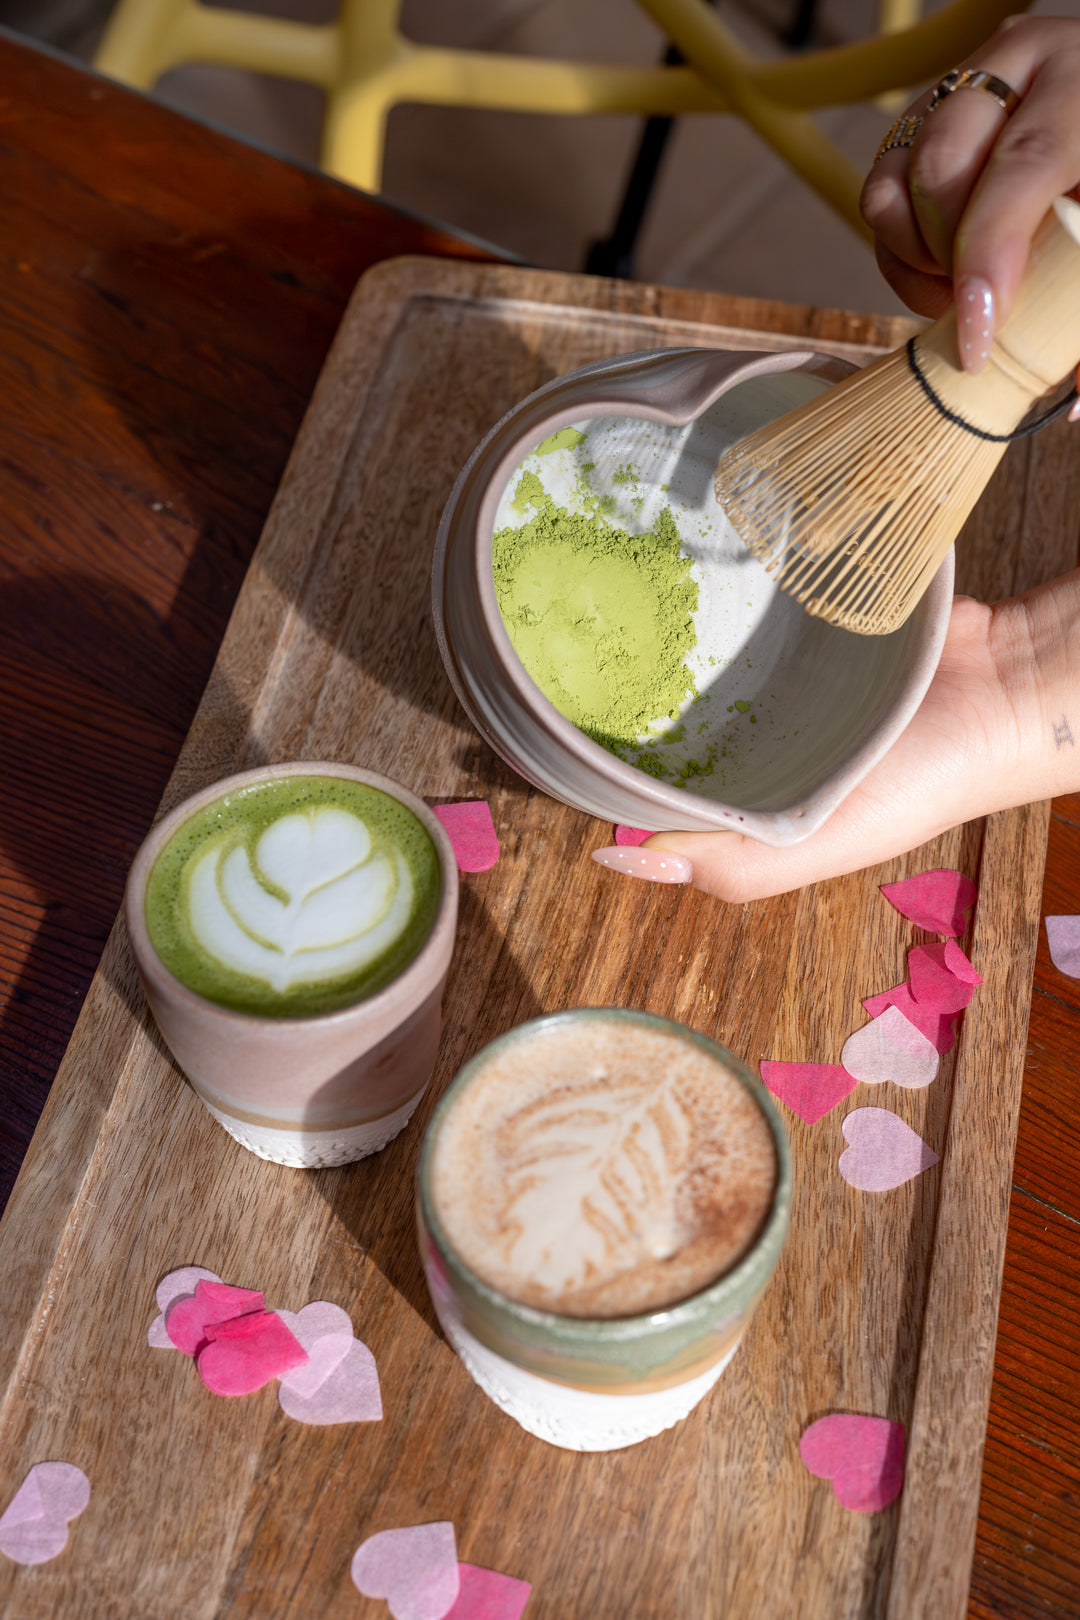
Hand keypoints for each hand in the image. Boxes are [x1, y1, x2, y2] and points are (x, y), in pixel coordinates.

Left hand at [594, 573, 1079, 902]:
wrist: (1005, 688)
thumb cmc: (921, 781)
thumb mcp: (818, 845)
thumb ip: (733, 863)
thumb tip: (620, 859)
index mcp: (756, 807)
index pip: (661, 800)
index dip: (613, 781)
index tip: (566, 749)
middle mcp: (760, 746)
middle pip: (668, 729)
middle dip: (625, 709)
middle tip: (576, 672)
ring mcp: (778, 685)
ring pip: (698, 669)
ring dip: (667, 651)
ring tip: (617, 619)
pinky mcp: (800, 630)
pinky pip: (744, 617)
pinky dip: (720, 608)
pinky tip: (680, 588)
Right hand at [859, 13, 1079, 398]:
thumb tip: (1071, 405)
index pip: (1022, 166)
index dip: (990, 259)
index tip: (977, 335)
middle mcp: (1011, 71)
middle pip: (940, 172)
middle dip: (951, 263)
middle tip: (981, 311)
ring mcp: (954, 95)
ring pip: (892, 188)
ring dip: (918, 261)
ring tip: (961, 288)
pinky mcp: (917, 124)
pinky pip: (877, 196)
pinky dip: (899, 253)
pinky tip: (941, 271)